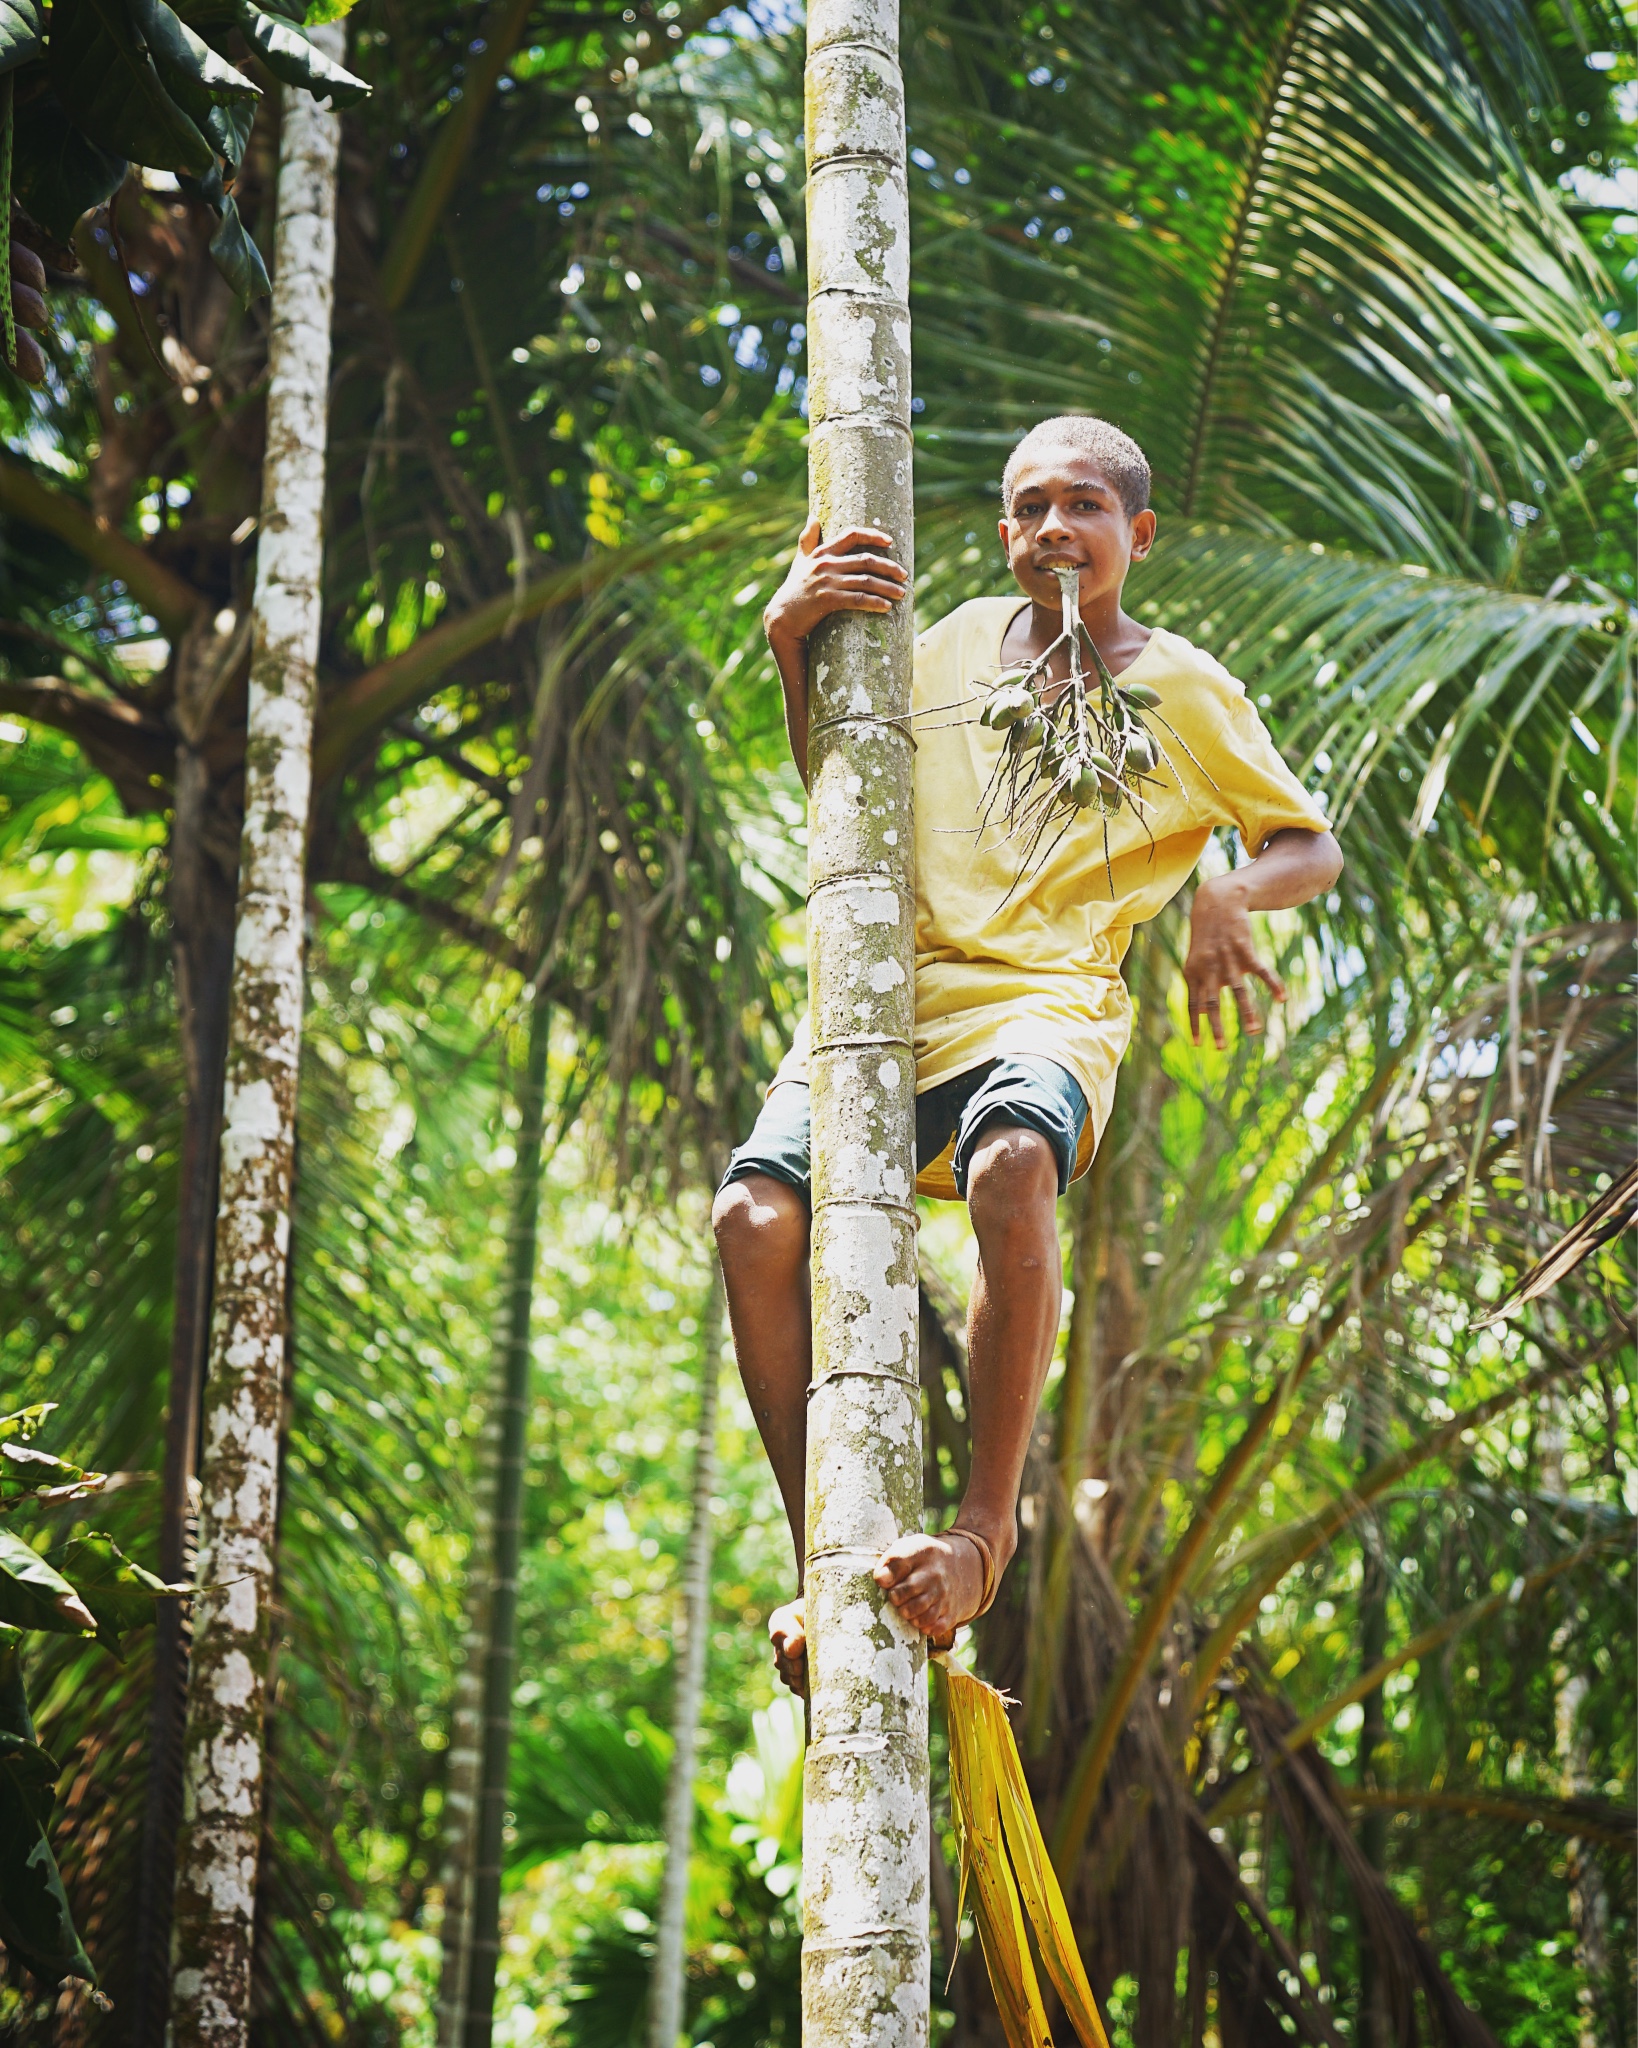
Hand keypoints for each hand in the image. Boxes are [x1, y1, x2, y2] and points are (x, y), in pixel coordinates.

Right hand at [762, 517, 908, 648]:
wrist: (782, 617)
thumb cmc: (794, 589)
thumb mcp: (800, 562)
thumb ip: (808, 541)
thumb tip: (812, 518)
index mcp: (823, 552)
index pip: (852, 535)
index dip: (873, 535)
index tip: (890, 541)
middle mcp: (826, 564)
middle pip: (866, 560)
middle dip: (889, 567)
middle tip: (904, 575)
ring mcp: (827, 582)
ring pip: (866, 581)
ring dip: (887, 588)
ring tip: (902, 594)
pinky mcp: (827, 600)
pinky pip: (857, 600)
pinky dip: (875, 603)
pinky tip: (887, 607)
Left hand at [1184, 873, 1285, 1048]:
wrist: (1217, 902)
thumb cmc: (1206, 936)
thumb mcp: (1196, 958)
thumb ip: (1198, 983)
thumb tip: (1202, 1010)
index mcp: (1194, 973)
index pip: (1193, 1004)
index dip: (1195, 1024)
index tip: (1197, 1044)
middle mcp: (1209, 969)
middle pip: (1213, 1003)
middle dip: (1217, 1027)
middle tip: (1221, 1048)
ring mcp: (1228, 960)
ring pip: (1239, 992)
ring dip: (1247, 1013)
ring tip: (1254, 1032)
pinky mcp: (1245, 950)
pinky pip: (1261, 972)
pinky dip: (1273, 985)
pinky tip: (1282, 998)